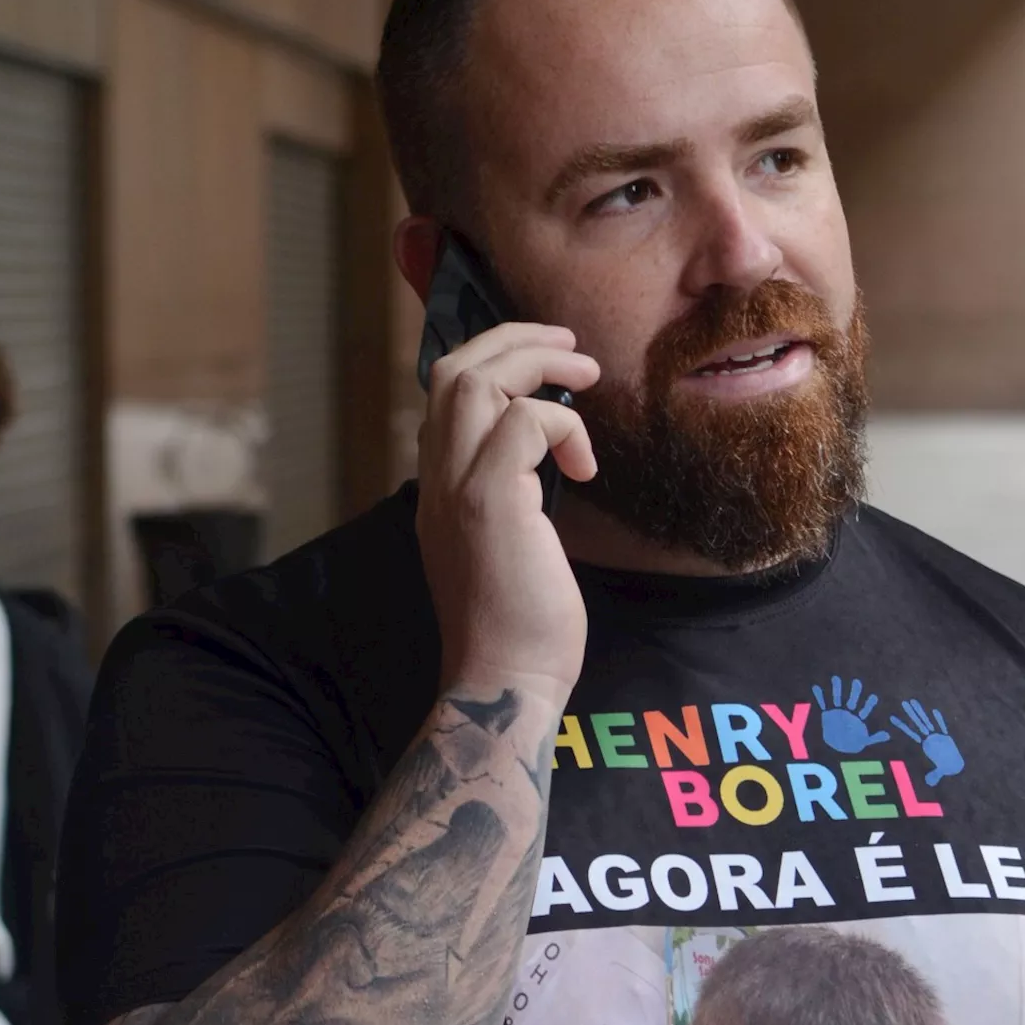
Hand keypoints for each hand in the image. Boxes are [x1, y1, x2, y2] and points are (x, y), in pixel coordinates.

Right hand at [415, 322, 599, 699]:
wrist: (503, 683)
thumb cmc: (518, 630)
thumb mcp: (506, 548)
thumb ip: (510, 499)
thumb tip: (546, 465)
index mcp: (439, 490)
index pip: (444, 396)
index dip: (492, 362)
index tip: (545, 366)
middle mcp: (437, 481)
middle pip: (451, 370)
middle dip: (512, 341)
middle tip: (569, 346)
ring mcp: (457, 489)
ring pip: (474, 381)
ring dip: (536, 364)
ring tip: (586, 376)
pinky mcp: (491, 501)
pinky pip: (525, 421)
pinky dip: (564, 425)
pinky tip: (587, 467)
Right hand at [812, 676, 889, 754]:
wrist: (836, 748)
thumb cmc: (851, 743)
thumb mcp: (863, 742)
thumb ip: (875, 738)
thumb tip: (888, 735)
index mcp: (859, 717)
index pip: (866, 709)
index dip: (869, 704)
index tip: (874, 697)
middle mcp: (849, 711)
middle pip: (852, 699)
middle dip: (854, 692)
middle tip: (857, 682)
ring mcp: (837, 711)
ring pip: (837, 697)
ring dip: (836, 688)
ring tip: (835, 678)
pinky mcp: (827, 713)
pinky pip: (823, 703)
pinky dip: (820, 696)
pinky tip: (816, 687)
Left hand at [891, 698, 964, 784]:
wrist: (955, 767)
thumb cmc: (944, 769)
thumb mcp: (938, 772)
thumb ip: (934, 776)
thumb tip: (930, 783)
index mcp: (924, 745)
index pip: (911, 733)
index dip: (902, 726)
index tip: (891, 718)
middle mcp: (929, 739)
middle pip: (918, 723)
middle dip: (911, 713)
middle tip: (903, 702)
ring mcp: (937, 737)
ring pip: (928, 722)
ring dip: (922, 712)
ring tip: (914, 701)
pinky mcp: (946, 737)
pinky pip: (943, 727)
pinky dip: (940, 720)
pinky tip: (935, 711)